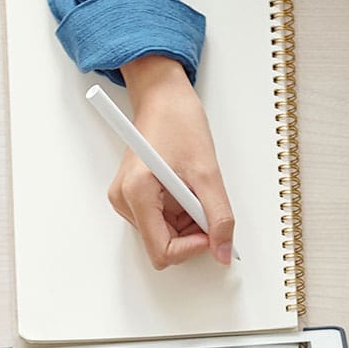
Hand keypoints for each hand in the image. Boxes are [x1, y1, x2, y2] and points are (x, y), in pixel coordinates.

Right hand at [109, 56, 234, 268]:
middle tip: (205, 202)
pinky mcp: (133, 196)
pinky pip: (161, 221)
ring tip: (193, 188)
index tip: (212, 232)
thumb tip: (223, 250)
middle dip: (191, 232)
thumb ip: (218, 216)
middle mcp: (124, 201)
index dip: (192, 248)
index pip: (162, 251)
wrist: (162, 96)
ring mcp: (127, 199)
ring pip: (164, 235)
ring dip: (186, 221)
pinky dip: (180, 212)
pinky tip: (184, 188)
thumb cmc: (177, 120)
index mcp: (136, 193)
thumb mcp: (207, 172)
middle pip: (163, 245)